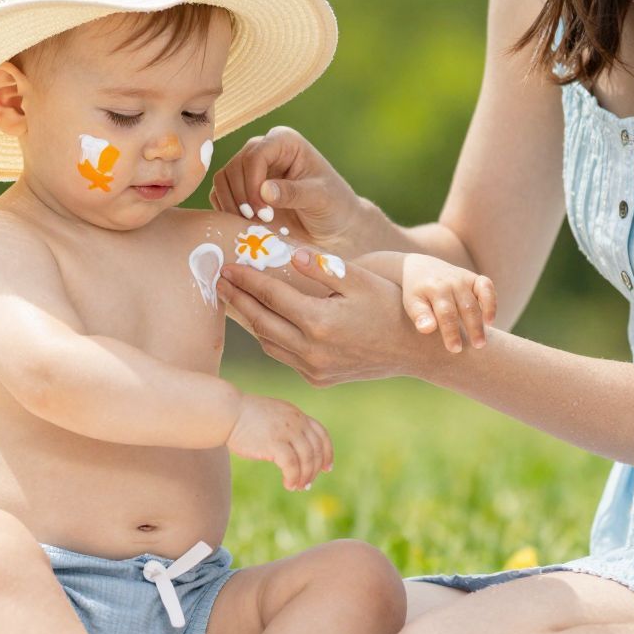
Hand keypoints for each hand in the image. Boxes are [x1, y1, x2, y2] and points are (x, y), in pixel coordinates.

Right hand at [209, 126, 364, 252]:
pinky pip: (220, 194)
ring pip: (222, 179)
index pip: (255, 154)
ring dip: (232, 204)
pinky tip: (245, 225)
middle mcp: (263, 150)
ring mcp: (250, 169)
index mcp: (284, 142)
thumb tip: (264, 191)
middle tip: (259, 222)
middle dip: (243, 197)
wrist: (334, 227)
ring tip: (253, 224)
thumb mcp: (320, 198)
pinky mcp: (241, 189)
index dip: (253, 183)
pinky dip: (226, 210)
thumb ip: (294, 193)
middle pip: (234, 166)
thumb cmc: (334, 206)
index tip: (264, 212)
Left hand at [220, 246, 446, 388]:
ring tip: (235, 298)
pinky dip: (270, 338)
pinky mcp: (319, 378)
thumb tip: (292, 255)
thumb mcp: (361, 280)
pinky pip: (284, 356)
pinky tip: (263, 321)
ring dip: (250, 320)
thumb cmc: (390, 306)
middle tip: (219, 281)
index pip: (271, 296)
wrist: (415, 350)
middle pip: (260, 321)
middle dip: (237, 299)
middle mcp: (312, 350)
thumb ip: (324, 268)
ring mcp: (314, 368)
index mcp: (320, 321)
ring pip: (268, 342)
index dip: (246, 279)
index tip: (227, 266)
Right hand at [226, 392, 333, 490]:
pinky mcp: (274, 443)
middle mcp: (296, 421)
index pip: (321, 434)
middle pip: (317, 449)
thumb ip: (286, 427)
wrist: (227, 412)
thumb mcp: (273, 416)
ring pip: (307, 459)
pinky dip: (293, 478)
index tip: (327, 468)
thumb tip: (294, 449)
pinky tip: (288, 485)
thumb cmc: (243, 417)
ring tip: (298, 487)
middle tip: (308, 484)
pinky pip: (292, 466)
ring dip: (305, 477)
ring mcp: (286, 431)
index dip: (328, 453)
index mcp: (296, 414)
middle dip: (315, 470)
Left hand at [401, 254, 497, 351]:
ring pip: (478, 300)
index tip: (455, 349)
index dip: (452, 332)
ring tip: (482, 341)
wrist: (422, 267)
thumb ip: (419, 315)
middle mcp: (451, 282)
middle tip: (477, 346)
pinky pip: (487, 287)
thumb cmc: (417, 292)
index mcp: (434, 289)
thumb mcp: (412, 302)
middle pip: (466, 307)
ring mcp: (464, 279)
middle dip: (473, 328)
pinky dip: (491, 303)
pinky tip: (490, 321)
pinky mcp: (474, 278)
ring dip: (482, 321)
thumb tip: (427, 329)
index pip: (446, 313)